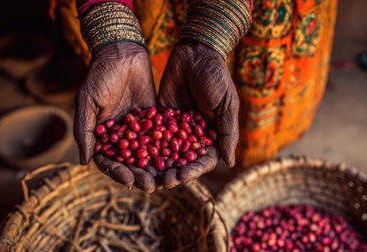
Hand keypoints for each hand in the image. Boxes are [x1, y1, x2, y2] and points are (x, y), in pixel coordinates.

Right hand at [74, 42, 156, 191]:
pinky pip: (162, 137)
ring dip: (156, 167)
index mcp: (102, 136)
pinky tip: (179, 158)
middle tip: (151, 186)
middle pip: (130, 163)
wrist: (121, 52)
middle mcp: (120, 136)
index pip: (109, 161)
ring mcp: (138, 129)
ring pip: (148, 153)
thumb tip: (83, 161)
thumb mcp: (87, 101)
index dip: (118, 173)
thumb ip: (85, 130)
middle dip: (140, 175)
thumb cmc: (98, 75)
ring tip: (167, 178)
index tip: (128, 182)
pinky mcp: (154, 119)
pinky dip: (169, 149)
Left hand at [157, 40, 238, 187]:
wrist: (195, 53)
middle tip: (162, 181)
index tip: (182, 177)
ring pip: (167, 151)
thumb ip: (227, 133)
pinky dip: (146, 145)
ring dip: (158, 164)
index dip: (194, 171)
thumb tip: (231, 163)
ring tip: (148, 175)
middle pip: (184, 160)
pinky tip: (135, 155)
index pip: (204, 160)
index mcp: (212, 134)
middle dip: (174, 172)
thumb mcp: (227, 105)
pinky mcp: (161, 117)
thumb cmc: (217, 78)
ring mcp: (177, 127)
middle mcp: (194, 135)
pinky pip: (153, 134)